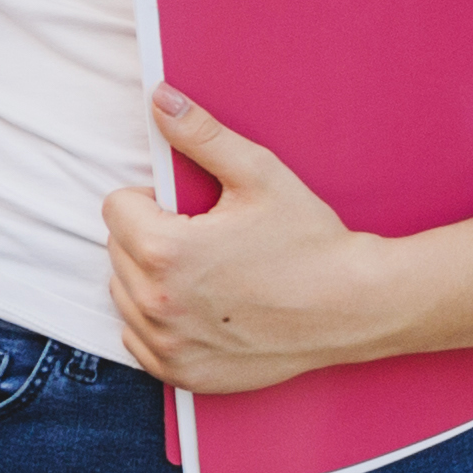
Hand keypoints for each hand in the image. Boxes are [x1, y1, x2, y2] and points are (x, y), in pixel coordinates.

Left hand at [103, 89, 387, 393]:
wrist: (356, 307)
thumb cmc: (310, 240)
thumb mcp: (258, 174)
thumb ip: (200, 134)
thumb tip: (159, 98)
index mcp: (163, 250)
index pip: (116, 207)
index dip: (152, 201)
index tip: (191, 210)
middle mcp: (155, 304)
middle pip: (116, 250)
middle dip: (149, 237)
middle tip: (206, 240)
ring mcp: (168, 345)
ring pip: (124, 294)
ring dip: (149, 280)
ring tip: (205, 273)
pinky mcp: (183, 374)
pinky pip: (140, 340)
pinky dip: (159, 323)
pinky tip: (201, 309)